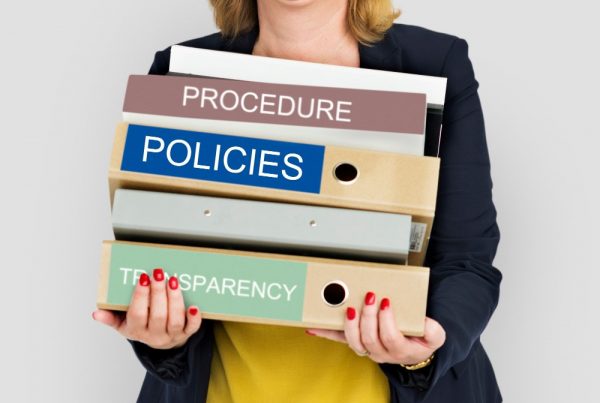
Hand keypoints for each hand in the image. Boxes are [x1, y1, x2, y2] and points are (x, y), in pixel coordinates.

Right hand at [92, 268, 201, 348]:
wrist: (160, 341)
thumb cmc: (140, 326)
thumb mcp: (122, 324)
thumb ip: (110, 318)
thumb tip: (96, 313)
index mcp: (136, 330)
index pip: (137, 314)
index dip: (140, 297)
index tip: (142, 278)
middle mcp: (154, 335)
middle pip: (157, 315)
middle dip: (158, 293)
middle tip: (158, 273)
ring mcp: (171, 335)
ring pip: (174, 320)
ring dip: (175, 299)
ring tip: (173, 280)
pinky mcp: (185, 334)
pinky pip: (191, 329)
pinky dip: (194, 318)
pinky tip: (194, 306)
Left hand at [307, 292, 444, 364]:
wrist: (415, 349)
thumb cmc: (422, 339)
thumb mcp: (435, 335)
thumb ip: (433, 329)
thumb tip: (423, 320)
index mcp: (401, 350)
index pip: (391, 338)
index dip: (386, 321)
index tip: (387, 302)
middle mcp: (382, 353)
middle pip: (369, 339)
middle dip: (368, 317)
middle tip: (369, 297)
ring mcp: (367, 349)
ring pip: (354, 342)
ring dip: (349, 325)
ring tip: (349, 309)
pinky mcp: (356, 342)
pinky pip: (339, 340)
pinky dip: (325, 334)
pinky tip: (313, 328)